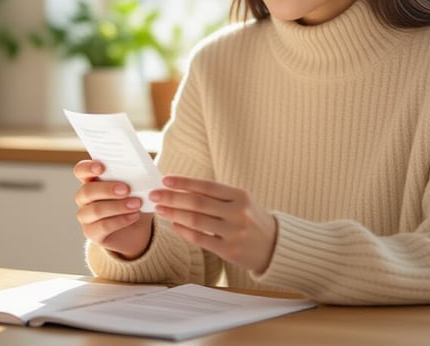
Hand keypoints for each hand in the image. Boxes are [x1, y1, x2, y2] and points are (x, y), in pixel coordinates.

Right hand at [73, 160, 153, 259]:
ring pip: (95, 210)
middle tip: (127, 189)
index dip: (88, 168)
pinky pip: (103, 226)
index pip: (80, 171)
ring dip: (118, 206)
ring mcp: (85, 216)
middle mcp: (84, 198)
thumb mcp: (136, 187)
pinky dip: (121, 220)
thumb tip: (140, 171)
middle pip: (87, 191)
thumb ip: (133, 177)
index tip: (101, 168)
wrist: (137, 229)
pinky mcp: (92, 233)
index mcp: (91, 181)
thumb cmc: (134, 200)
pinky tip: (134, 216)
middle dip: (107, 189)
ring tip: (137, 204)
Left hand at [150, 175, 276, 272]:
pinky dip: (183, 231)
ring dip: (174, 213)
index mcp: (240, 196)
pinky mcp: (229, 251)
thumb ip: (216, 195)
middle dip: (172, 197)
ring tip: (159, 208)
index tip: (165, 179)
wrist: (275, 247)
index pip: (207, 186)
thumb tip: (181, 188)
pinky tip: (173, 224)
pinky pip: (200, 239)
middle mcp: (238, 213)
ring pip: (196, 220)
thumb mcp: (241, 201)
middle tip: (155, 194)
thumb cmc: (251, 219)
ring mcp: (234, 233)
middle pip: (197, 202)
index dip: (184, 182)